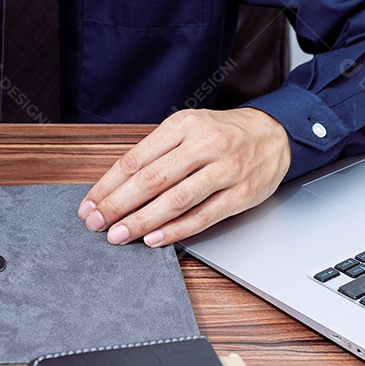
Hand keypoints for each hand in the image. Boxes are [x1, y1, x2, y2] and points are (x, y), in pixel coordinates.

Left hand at [79, 108, 291, 246]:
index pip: (136, 159)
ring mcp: (225, 169)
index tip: (90, 204)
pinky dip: (176, 230)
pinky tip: (155, 240)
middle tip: (96, 224)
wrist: (274, 134)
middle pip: (152, 179)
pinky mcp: (241, 193)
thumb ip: (156, 153)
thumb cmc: (223, 134)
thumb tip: (116, 187)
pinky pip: (203, 216)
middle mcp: (204, 144)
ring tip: (119, 235)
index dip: (108, 185)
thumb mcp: (188, 129)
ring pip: (176, 199)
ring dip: (142, 221)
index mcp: (183, 125)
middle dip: (118, 205)